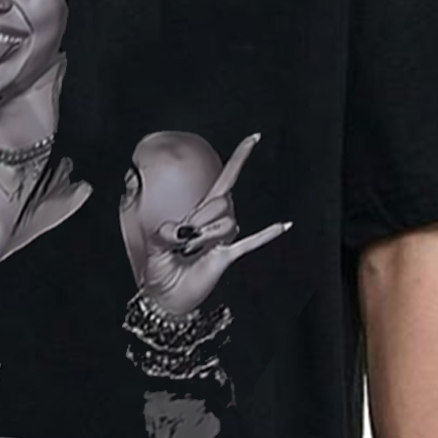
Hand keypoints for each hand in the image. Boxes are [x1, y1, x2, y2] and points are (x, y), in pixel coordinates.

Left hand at [141, 133, 290, 314]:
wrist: (166, 298)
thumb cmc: (159, 271)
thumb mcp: (153, 246)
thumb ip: (163, 233)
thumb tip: (180, 229)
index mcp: (198, 214)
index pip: (223, 181)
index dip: (238, 160)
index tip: (253, 139)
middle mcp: (214, 223)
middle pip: (220, 203)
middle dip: (199, 219)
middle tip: (182, 241)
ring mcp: (222, 240)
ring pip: (227, 223)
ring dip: (206, 236)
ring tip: (191, 251)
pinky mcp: (226, 257)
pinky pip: (250, 243)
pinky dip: (266, 234)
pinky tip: (283, 225)